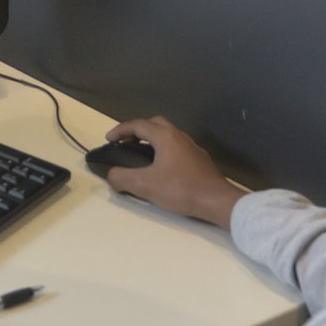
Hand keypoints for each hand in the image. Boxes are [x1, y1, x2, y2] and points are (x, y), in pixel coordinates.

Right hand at [98, 116, 244, 229]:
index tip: (109, 139)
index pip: (138, 125)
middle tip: (126, 143)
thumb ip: (122, 178)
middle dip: (138, 131)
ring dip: (152, 140)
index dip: (120, 130)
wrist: (217, 201)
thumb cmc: (181, 189)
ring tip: (142, 155)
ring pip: (168, 135)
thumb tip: (111, 176)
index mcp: (165, 137)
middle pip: (155, 124)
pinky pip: (177, 147)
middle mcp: (179, 137)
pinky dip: (164, 150)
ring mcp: (192, 148)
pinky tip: (163, 168)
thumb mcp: (145, 185)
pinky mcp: (200, 161)